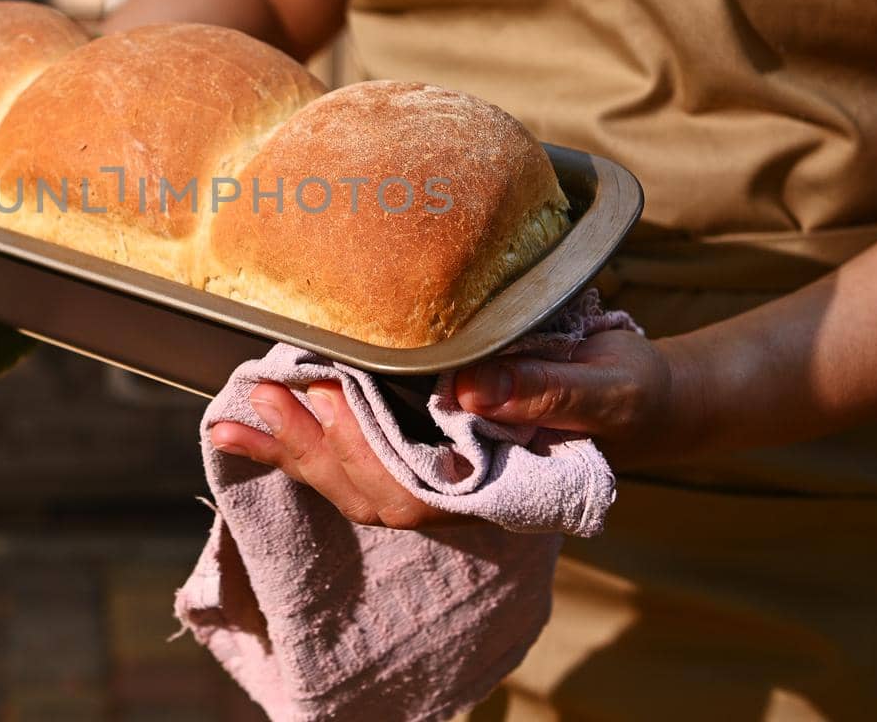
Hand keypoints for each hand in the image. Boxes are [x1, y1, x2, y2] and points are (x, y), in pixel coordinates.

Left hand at [209, 331, 707, 525]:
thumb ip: (542, 392)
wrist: (636, 396)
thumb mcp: (604, 386)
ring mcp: (432, 472)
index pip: (412, 489)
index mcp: (494, 484)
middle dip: (307, 446)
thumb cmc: (624, 390)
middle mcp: (453, 489)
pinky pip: (349, 459)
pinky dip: (297, 443)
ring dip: (290, 448)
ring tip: (240, 410)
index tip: (324, 395)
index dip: (360, 450)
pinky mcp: (416, 445)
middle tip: (259, 395)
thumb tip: (469, 391)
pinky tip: (251, 422)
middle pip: (366, 489)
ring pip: (349, 481)